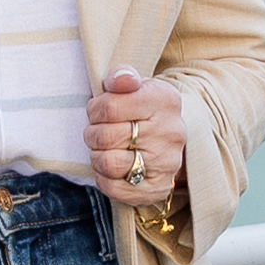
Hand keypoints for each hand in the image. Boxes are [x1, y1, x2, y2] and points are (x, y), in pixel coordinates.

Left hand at [85, 70, 185, 215]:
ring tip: (105, 149)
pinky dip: (104, 178)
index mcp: (164, 100)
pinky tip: (112, 168)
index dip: (95, 110)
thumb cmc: (142, 109)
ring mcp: (166, 163)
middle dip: (93, 134)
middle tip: (99, 131)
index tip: (99, 111)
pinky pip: (114, 188)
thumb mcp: (135, 86)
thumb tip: (120, 79)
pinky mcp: (158, 188)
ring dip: (97, 156)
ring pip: (108, 163)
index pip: (110, 107)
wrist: (168, 138)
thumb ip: (122, 76)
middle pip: (105, 136)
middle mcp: (170, 133)